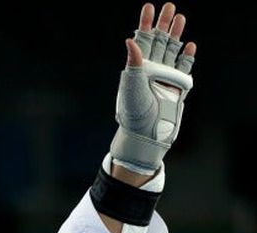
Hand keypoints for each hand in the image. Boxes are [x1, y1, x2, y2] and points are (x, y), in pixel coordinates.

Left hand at [111, 2, 196, 173]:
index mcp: (137, 68)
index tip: (149, 7)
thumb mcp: (131, 85)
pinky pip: (184, 68)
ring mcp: (164, 77)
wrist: (147, 133)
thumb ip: (133, 62)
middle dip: (163, 24)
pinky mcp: (178, 86)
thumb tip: (130, 39)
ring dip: (176, 35)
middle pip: (158, 41)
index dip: (145, 24)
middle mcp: (150, 70)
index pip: (141, 41)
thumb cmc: (134, 112)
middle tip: (169, 6)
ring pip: (171, 51)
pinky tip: (190, 46)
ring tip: (180, 18)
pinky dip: (187, 57)